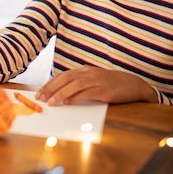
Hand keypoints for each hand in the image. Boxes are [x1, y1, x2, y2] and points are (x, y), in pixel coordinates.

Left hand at [35, 66, 157, 105]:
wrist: (133, 84)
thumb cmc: (111, 84)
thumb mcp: (93, 81)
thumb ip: (79, 85)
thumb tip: (62, 95)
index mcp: (84, 70)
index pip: (62, 76)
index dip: (50, 84)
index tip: (39, 93)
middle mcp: (89, 73)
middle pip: (65, 79)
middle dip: (51, 89)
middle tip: (40, 98)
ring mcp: (97, 81)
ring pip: (75, 85)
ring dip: (61, 94)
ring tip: (51, 103)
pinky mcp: (105, 90)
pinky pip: (88, 93)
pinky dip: (77, 98)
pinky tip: (68, 103)